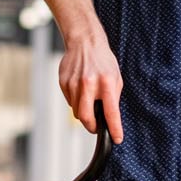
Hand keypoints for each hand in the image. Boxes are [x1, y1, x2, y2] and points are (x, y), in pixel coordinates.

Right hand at [57, 27, 122, 141]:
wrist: (85, 42)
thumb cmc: (103, 60)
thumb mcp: (115, 77)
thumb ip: (113, 98)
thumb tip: (110, 117)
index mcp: (106, 83)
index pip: (111, 112)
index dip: (114, 129)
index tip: (116, 138)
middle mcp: (88, 84)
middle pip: (86, 118)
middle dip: (92, 127)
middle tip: (97, 127)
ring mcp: (73, 84)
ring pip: (77, 111)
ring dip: (84, 112)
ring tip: (89, 100)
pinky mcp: (63, 83)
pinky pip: (70, 101)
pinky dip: (76, 101)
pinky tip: (80, 90)